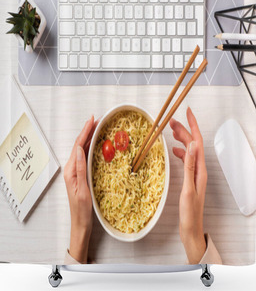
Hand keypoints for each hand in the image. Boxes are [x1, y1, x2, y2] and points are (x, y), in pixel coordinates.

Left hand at [64, 116, 97, 262]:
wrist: (80, 222)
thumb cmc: (82, 209)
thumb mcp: (82, 189)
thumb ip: (80, 169)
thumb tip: (81, 149)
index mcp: (71, 170)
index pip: (78, 146)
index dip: (85, 132)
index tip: (92, 120)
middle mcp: (72, 168)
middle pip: (79, 145)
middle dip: (88, 131)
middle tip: (98, 120)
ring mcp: (76, 171)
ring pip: (82, 150)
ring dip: (89, 138)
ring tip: (98, 128)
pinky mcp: (80, 174)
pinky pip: (85, 156)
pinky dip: (91, 147)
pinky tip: (96, 144)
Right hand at [170, 107, 207, 263]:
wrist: (191, 228)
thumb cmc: (189, 212)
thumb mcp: (188, 189)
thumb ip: (189, 166)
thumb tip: (192, 145)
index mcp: (200, 169)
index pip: (198, 142)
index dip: (193, 126)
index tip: (188, 112)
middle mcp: (199, 169)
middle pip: (193, 144)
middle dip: (184, 130)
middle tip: (171, 121)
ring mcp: (195, 173)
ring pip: (189, 150)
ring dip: (181, 140)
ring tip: (171, 131)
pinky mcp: (190, 178)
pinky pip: (186, 160)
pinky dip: (180, 152)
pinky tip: (174, 151)